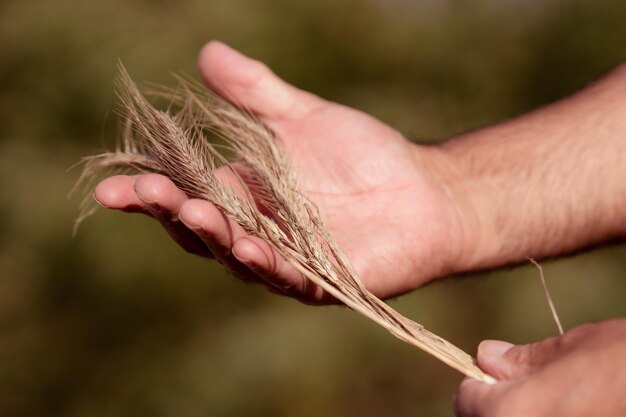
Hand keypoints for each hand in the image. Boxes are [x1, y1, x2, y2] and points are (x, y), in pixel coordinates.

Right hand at [94, 41, 464, 302]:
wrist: (426, 189)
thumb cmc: (364, 154)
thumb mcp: (303, 116)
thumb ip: (256, 93)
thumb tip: (207, 52)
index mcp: (244, 196)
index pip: (186, 195)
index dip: (150, 191)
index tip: (114, 183)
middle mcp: (257, 232)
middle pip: (202, 229)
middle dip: (171, 212)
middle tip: (143, 191)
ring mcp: (287, 261)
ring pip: (237, 255)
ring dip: (214, 237)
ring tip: (194, 212)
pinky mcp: (323, 283)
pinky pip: (289, 277)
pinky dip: (268, 264)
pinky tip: (249, 247)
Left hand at [454, 318, 625, 416]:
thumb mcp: (574, 348)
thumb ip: (522, 359)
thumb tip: (486, 355)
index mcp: (510, 415)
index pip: (466, 402)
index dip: (480, 382)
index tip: (498, 373)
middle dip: (501, 404)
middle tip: (536, 386)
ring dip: (529, 414)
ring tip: (565, 398)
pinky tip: (582, 410)